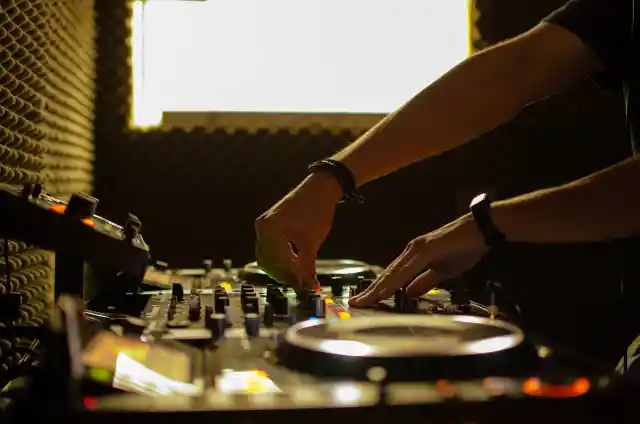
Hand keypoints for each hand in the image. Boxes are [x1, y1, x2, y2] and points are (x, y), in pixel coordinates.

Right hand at [255, 172, 341, 288]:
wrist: (320, 188)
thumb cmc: (316, 211)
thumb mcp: (311, 243)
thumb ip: (307, 267)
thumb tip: (309, 288)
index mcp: (270, 230)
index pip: (275, 263)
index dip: (289, 278)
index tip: (303, 288)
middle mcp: (262, 227)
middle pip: (267, 261)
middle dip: (282, 275)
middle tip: (300, 285)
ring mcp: (264, 225)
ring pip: (267, 255)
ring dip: (281, 267)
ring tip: (299, 276)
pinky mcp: (270, 224)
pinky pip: (271, 247)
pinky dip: (281, 257)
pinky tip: (295, 262)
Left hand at [349, 214, 488, 306]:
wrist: (480, 231)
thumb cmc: (464, 249)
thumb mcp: (443, 272)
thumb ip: (425, 281)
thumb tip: (408, 293)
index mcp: (413, 258)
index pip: (391, 277)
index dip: (376, 290)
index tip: (363, 302)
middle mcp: (410, 251)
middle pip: (386, 275)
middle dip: (370, 291)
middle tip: (354, 304)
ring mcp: (416, 248)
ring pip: (393, 273)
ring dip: (378, 288)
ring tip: (364, 301)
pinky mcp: (425, 248)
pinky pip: (407, 268)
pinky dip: (395, 280)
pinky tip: (386, 290)